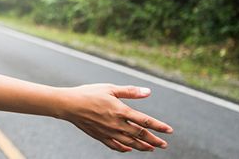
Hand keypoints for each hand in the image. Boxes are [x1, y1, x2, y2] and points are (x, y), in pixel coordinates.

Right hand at [55, 83, 173, 151]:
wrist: (68, 105)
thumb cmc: (88, 93)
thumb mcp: (110, 88)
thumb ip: (130, 92)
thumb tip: (148, 92)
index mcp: (121, 111)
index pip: (145, 121)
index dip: (158, 126)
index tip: (169, 131)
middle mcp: (117, 124)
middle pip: (140, 135)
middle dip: (153, 140)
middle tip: (164, 144)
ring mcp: (108, 132)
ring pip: (130, 143)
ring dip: (142, 147)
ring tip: (151, 149)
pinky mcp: (100, 136)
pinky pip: (115, 146)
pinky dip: (124, 149)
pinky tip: (129, 149)